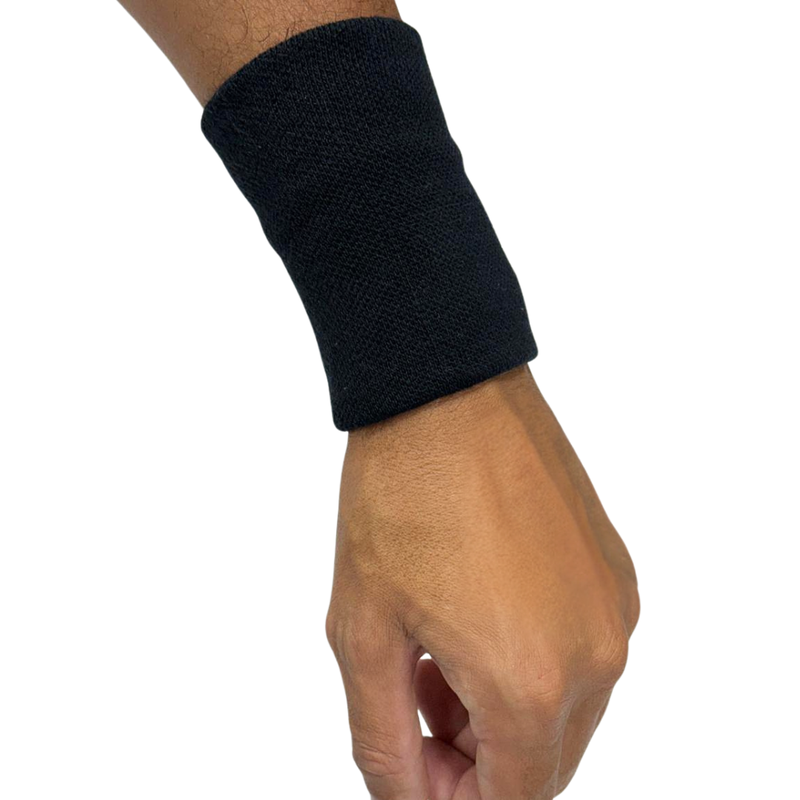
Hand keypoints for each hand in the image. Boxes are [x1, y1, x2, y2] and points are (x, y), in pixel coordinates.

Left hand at [326, 365, 638, 799]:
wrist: (447, 393)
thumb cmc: (401, 493)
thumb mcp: (363, 631)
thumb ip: (382, 740)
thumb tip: (408, 796)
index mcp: (531, 680)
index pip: (512, 798)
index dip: (454, 797)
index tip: (411, 762)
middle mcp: (594, 652)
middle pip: (543, 761)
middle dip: (475, 756)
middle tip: (416, 702)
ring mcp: (612, 607)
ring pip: (565, 708)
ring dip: (503, 708)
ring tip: (439, 654)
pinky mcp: (613, 571)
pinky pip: (582, 649)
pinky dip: (536, 659)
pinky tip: (480, 613)